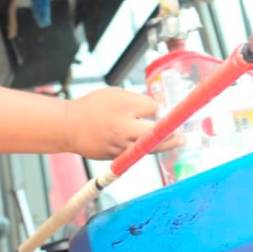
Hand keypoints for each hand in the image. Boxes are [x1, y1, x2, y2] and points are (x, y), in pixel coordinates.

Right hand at [64, 88, 181, 159]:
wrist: (68, 127)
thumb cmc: (90, 107)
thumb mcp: (113, 94)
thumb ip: (135, 100)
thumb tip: (155, 109)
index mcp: (122, 109)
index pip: (150, 108)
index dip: (154, 108)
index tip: (158, 109)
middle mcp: (122, 128)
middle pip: (155, 133)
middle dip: (172, 133)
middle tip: (184, 135)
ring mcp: (118, 145)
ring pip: (147, 147)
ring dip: (164, 144)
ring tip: (179, 141)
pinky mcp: (114, 156)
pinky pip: (134, 153)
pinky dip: (143, 149)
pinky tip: (153, 146)